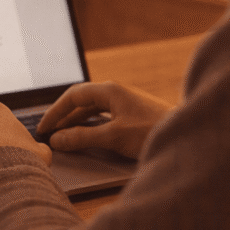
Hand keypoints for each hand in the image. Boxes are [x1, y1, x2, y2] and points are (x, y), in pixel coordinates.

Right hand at [36, 81, 173, 159]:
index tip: (44, 127)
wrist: (186, 136)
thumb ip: (82, 137)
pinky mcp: (133, 115)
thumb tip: (57, 139)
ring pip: (93, 110)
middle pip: (82, 101)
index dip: (55, 112)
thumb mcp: (113, 136)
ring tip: (63, 137)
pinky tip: (87, 137)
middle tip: (49, 133)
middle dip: (63, 117)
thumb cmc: (152, 131)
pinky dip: (90, 126)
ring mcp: (126, 103)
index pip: (73, 96)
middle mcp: (117, 93)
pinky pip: (104, 117)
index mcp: (110, 91)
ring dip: (76, 122)